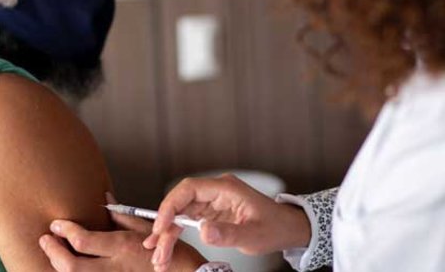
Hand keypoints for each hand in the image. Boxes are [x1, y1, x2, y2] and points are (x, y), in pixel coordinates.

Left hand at [40, 194, 207, 271]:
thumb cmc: (171, 254)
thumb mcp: (149, 229)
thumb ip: (122, 216)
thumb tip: (105, 198)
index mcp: (122, 248)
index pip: (82, 240)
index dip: (64, 231)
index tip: (56, 225)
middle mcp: (113, 269)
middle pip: (70, 265)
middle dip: (52, 252)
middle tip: (46, 240)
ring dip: (59, 266)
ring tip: (54, 253)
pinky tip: (70, 267)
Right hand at [146, 174, 310, 271]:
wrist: (287, 228)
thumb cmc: (274, 227)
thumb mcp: (253, 235)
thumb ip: (228, 234)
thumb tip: (203, 231)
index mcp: (225, 189)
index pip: (189, 189)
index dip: (170, 206)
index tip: (161, 227)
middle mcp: (216, 192)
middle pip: (181, 204)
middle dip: (166, 227)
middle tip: (157, 250)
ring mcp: (213, 202)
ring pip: (181, 214)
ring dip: (168, 234)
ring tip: (159, 257)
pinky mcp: (212, 213)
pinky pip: (188, 222)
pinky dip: (177, 235)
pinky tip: (166, 247)